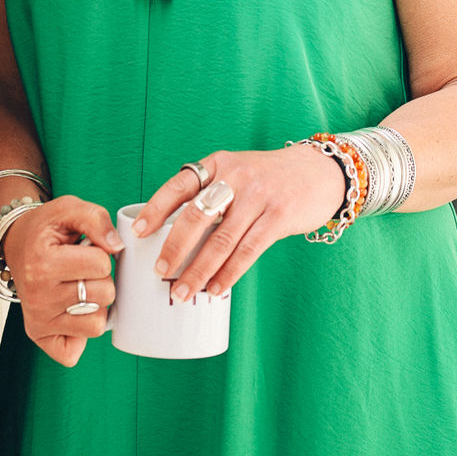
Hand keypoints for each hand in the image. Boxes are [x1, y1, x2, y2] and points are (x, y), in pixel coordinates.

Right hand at [2, 195, 122, 367]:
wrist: (16, 242)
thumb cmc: (45, 228)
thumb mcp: (68, 208)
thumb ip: (96, 219)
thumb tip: (117, 246)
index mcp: (43, 263)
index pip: (101, 264)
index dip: (101, 253)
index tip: (85, 248)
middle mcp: (38, 296)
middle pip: (104, 295)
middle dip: (102, 278)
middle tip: (83, 268)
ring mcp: (37, 319)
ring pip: (96, 324)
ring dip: (96, 305)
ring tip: (80, 286)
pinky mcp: (38, 335)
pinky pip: (74, 351)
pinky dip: (79, 334)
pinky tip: (72, 311)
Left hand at [132, 146, 347, 303]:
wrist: (319, 171)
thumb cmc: (269, 179)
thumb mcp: (237, 173)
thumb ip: (211, 195)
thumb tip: (176, 238)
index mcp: (218, 164)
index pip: (179, 184)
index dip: (156, 208)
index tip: (137, 232)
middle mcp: (236, 176)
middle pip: (196, 215)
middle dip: (175, 248)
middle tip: (160, 272)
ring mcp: (259, 195)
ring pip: (221, 239)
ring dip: (199, 270)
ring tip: (183, 291)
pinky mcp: (279, 216)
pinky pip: (248, 250)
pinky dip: (229, 273)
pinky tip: (216, 288)